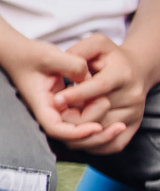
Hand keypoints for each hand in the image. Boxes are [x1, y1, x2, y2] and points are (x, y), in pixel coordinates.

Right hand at [0, 38, 109, 147]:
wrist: (18, 52)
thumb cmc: (30, 54)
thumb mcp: (50, 55)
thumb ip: (72, 64)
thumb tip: (89, 77)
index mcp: (41, 103)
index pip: (55, 128)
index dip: (76, 133)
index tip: (97, 127)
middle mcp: (49, 111)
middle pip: (70, 136)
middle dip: (94, 135)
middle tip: (117, 125)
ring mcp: (58, 109)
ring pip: (79, 129)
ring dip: (99, 130)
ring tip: (119, 125)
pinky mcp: (66, 104)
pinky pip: (82, 118)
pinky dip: (96, 119)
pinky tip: (112, 112)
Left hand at [49, 33, 146, 153]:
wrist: (136, 69)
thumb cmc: (109, 56)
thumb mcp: (96, 44)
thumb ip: (80, 50)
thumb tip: (68, 65)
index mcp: (122, 74)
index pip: (99, 87)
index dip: (76, 94)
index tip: (55, 100)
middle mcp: (132, 96)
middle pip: (99, 114)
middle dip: (73, 117)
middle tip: (55, 114)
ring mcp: (134, 113)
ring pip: (102, 132)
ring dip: (79, 133)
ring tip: (63, 124)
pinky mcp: (133, 126)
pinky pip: (114, 145)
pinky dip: (94, 146)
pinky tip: (78, 136)